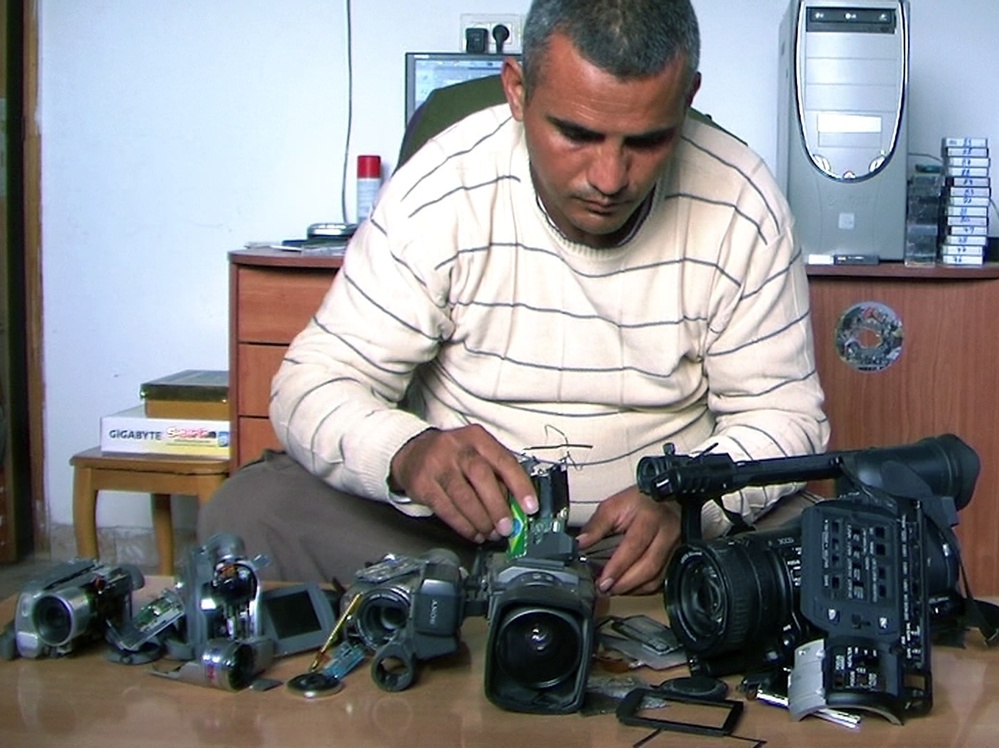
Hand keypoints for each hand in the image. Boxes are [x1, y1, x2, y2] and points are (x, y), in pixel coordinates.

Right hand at [389, 425, 537, 542]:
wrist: (412, 452)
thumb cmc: (452, 455)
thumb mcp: (477, 453)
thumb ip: (497, 475)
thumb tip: (518, 505)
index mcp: (477, 438)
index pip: (504, 460)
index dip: (520, 485)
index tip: (530, 506)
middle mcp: (457, 448)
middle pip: (481, 477)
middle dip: (497, 506)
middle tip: (507, 527)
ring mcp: (438, 465)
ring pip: (463, 496)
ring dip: (480, 520)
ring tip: (490, 533)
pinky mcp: (422, 483)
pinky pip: (446, 509)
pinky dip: (463, 525)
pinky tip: (473, 532)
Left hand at [576, 486, 680, 594]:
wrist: (666, 499)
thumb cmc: (639, 502)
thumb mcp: (614, 506)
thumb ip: (596, 526)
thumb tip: (579, 544)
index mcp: (650, 518)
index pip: (634, 546)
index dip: (618, 566)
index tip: (603, 581)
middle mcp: (667, 533)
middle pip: (649, 566)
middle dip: (625, 584)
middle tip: (605, 590)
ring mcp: (676, 547)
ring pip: (657, 578)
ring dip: (634, 589)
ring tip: (614, 590)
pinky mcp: (679, 558)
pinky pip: (663, 580)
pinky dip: (644, 588)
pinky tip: (629, 587)